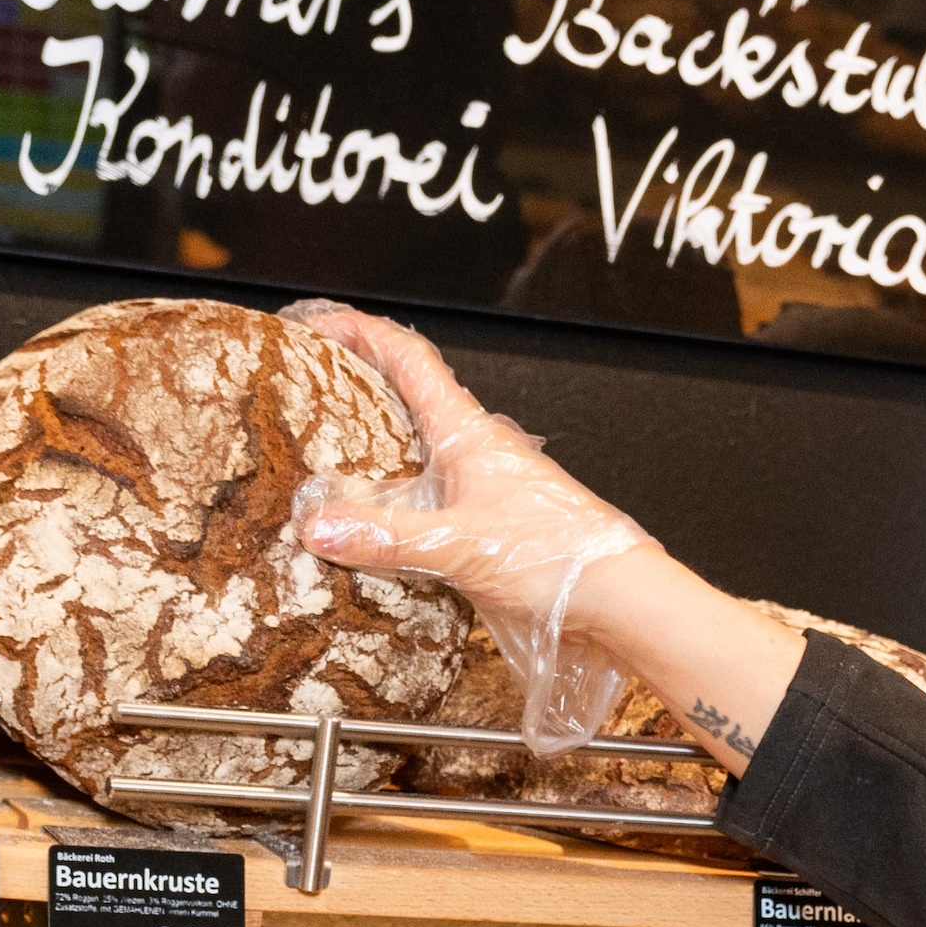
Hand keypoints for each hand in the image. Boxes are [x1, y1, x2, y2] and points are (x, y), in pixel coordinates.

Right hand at [281, 302, 647, 632]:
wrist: (618, 601)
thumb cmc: (559, 559)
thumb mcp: (462, 546)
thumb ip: (388, 537)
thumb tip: (318, 526)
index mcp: (467, 431)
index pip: (406, 357)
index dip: (358, 331)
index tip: (313, 325)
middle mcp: (475, 449)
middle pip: (407, 394)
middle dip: (356, 381)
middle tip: (307, 384)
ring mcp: (483, 485)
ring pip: (417, 446)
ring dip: (373, 439)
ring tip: (324, 450)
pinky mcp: (490, 523)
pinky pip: (429, 494)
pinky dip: (394, 493)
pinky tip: (372, 519)